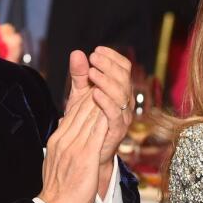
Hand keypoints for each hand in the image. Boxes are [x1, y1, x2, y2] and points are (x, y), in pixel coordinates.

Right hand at [38, 90, 108, 202]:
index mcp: (58, 139)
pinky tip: (115, 109)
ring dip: (102, 99)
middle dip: (96, 90)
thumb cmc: (58, 189)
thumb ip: (64, 143)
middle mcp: (65, 139)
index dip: (88, 96)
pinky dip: (105, 118)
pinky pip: (97, 132)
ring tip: (114, 86)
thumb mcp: (57, 160)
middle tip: (109, 77)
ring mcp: (74, 147)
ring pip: (90, 116)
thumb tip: (67, 129)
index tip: (99, 84)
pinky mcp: (85, 157)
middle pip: (82, 109)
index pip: (74, 111)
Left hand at [84, 47, 132, 161]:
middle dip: (109, 65)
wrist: (86, 151)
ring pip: (121, 94)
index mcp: (119, 89)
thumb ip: (79, 75)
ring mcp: (123, 115)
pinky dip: (106, 102)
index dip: (112, 57)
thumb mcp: (79, 94)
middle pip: (124, 77)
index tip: (96, 50)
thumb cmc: (85, 121)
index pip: (124, 67)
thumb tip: (77, 53)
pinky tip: (94, 94)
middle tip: (93, 58)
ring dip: (107, 81)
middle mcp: (125, 101)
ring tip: (92, 73)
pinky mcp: (117, 130)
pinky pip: (115, 114)